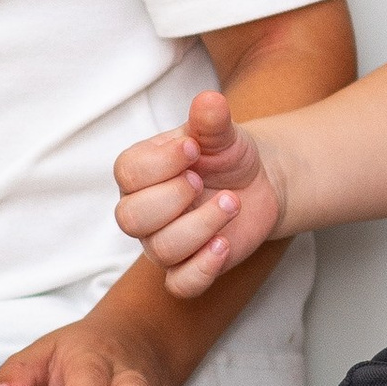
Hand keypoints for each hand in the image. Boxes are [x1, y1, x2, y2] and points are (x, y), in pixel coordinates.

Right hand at [114, 89, 285, 299]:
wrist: (259, 182)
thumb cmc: (226, 155)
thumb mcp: (222, 133)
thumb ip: (211, 120)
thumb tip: (209, 100)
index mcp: (140, 173)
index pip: (128, 174)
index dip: (161, 164)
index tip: (195, 149)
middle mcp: (143, 211)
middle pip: (131, 219)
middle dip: (173, 198)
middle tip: (203, 180)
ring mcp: (162, 243)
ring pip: (161, 250)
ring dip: (201, 226)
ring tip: (232, 202)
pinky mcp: (188, 268)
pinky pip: (180, 284)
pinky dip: (202, 269)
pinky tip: (224, 245)